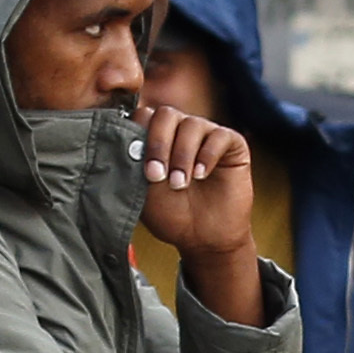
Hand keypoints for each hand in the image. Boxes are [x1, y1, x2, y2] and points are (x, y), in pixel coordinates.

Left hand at [140, 103, 261, 319]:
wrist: (203, 238)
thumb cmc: (172, 214)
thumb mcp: (142, 189)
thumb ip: (132, 162)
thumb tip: (122, 140)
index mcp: (157, 137)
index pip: (144, 116)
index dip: (139, 136)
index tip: (139, 168)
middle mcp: (181, 131)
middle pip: (166, 114)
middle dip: (158, 144)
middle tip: (156, 176)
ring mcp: (206, 135)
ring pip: (192, 124)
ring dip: (182, 155)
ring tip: (180, 184)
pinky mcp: (232, 144)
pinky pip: (219, 136)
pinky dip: (207, 155)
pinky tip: (201, 176)